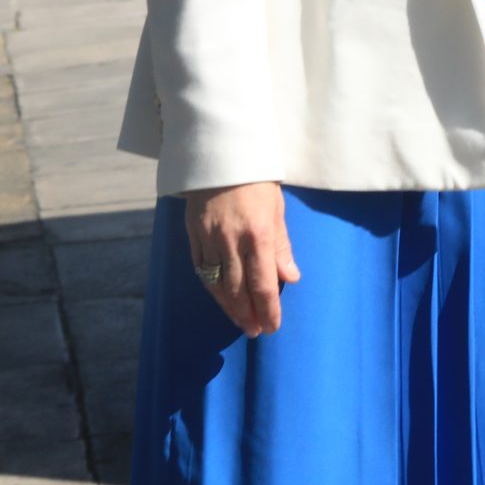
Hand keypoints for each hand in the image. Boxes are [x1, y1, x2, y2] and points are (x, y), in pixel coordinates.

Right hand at [185, 180, 300, 336]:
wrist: (219, 153)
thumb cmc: (256, 179)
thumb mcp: (277, 208)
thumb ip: (282, 246)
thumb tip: (291, 278)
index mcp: (259, 233)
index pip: (264, 282)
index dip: (268, 308)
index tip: (272, 326)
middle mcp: (232, 240)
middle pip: (239, 289)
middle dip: (248, 314)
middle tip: (255, 331)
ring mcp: (209, 238)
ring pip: (217, 283)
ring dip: (229, 307)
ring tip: (240, 321)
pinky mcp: (193, 234)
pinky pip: (201, 269)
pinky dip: (212, 287)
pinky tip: (221, 297)